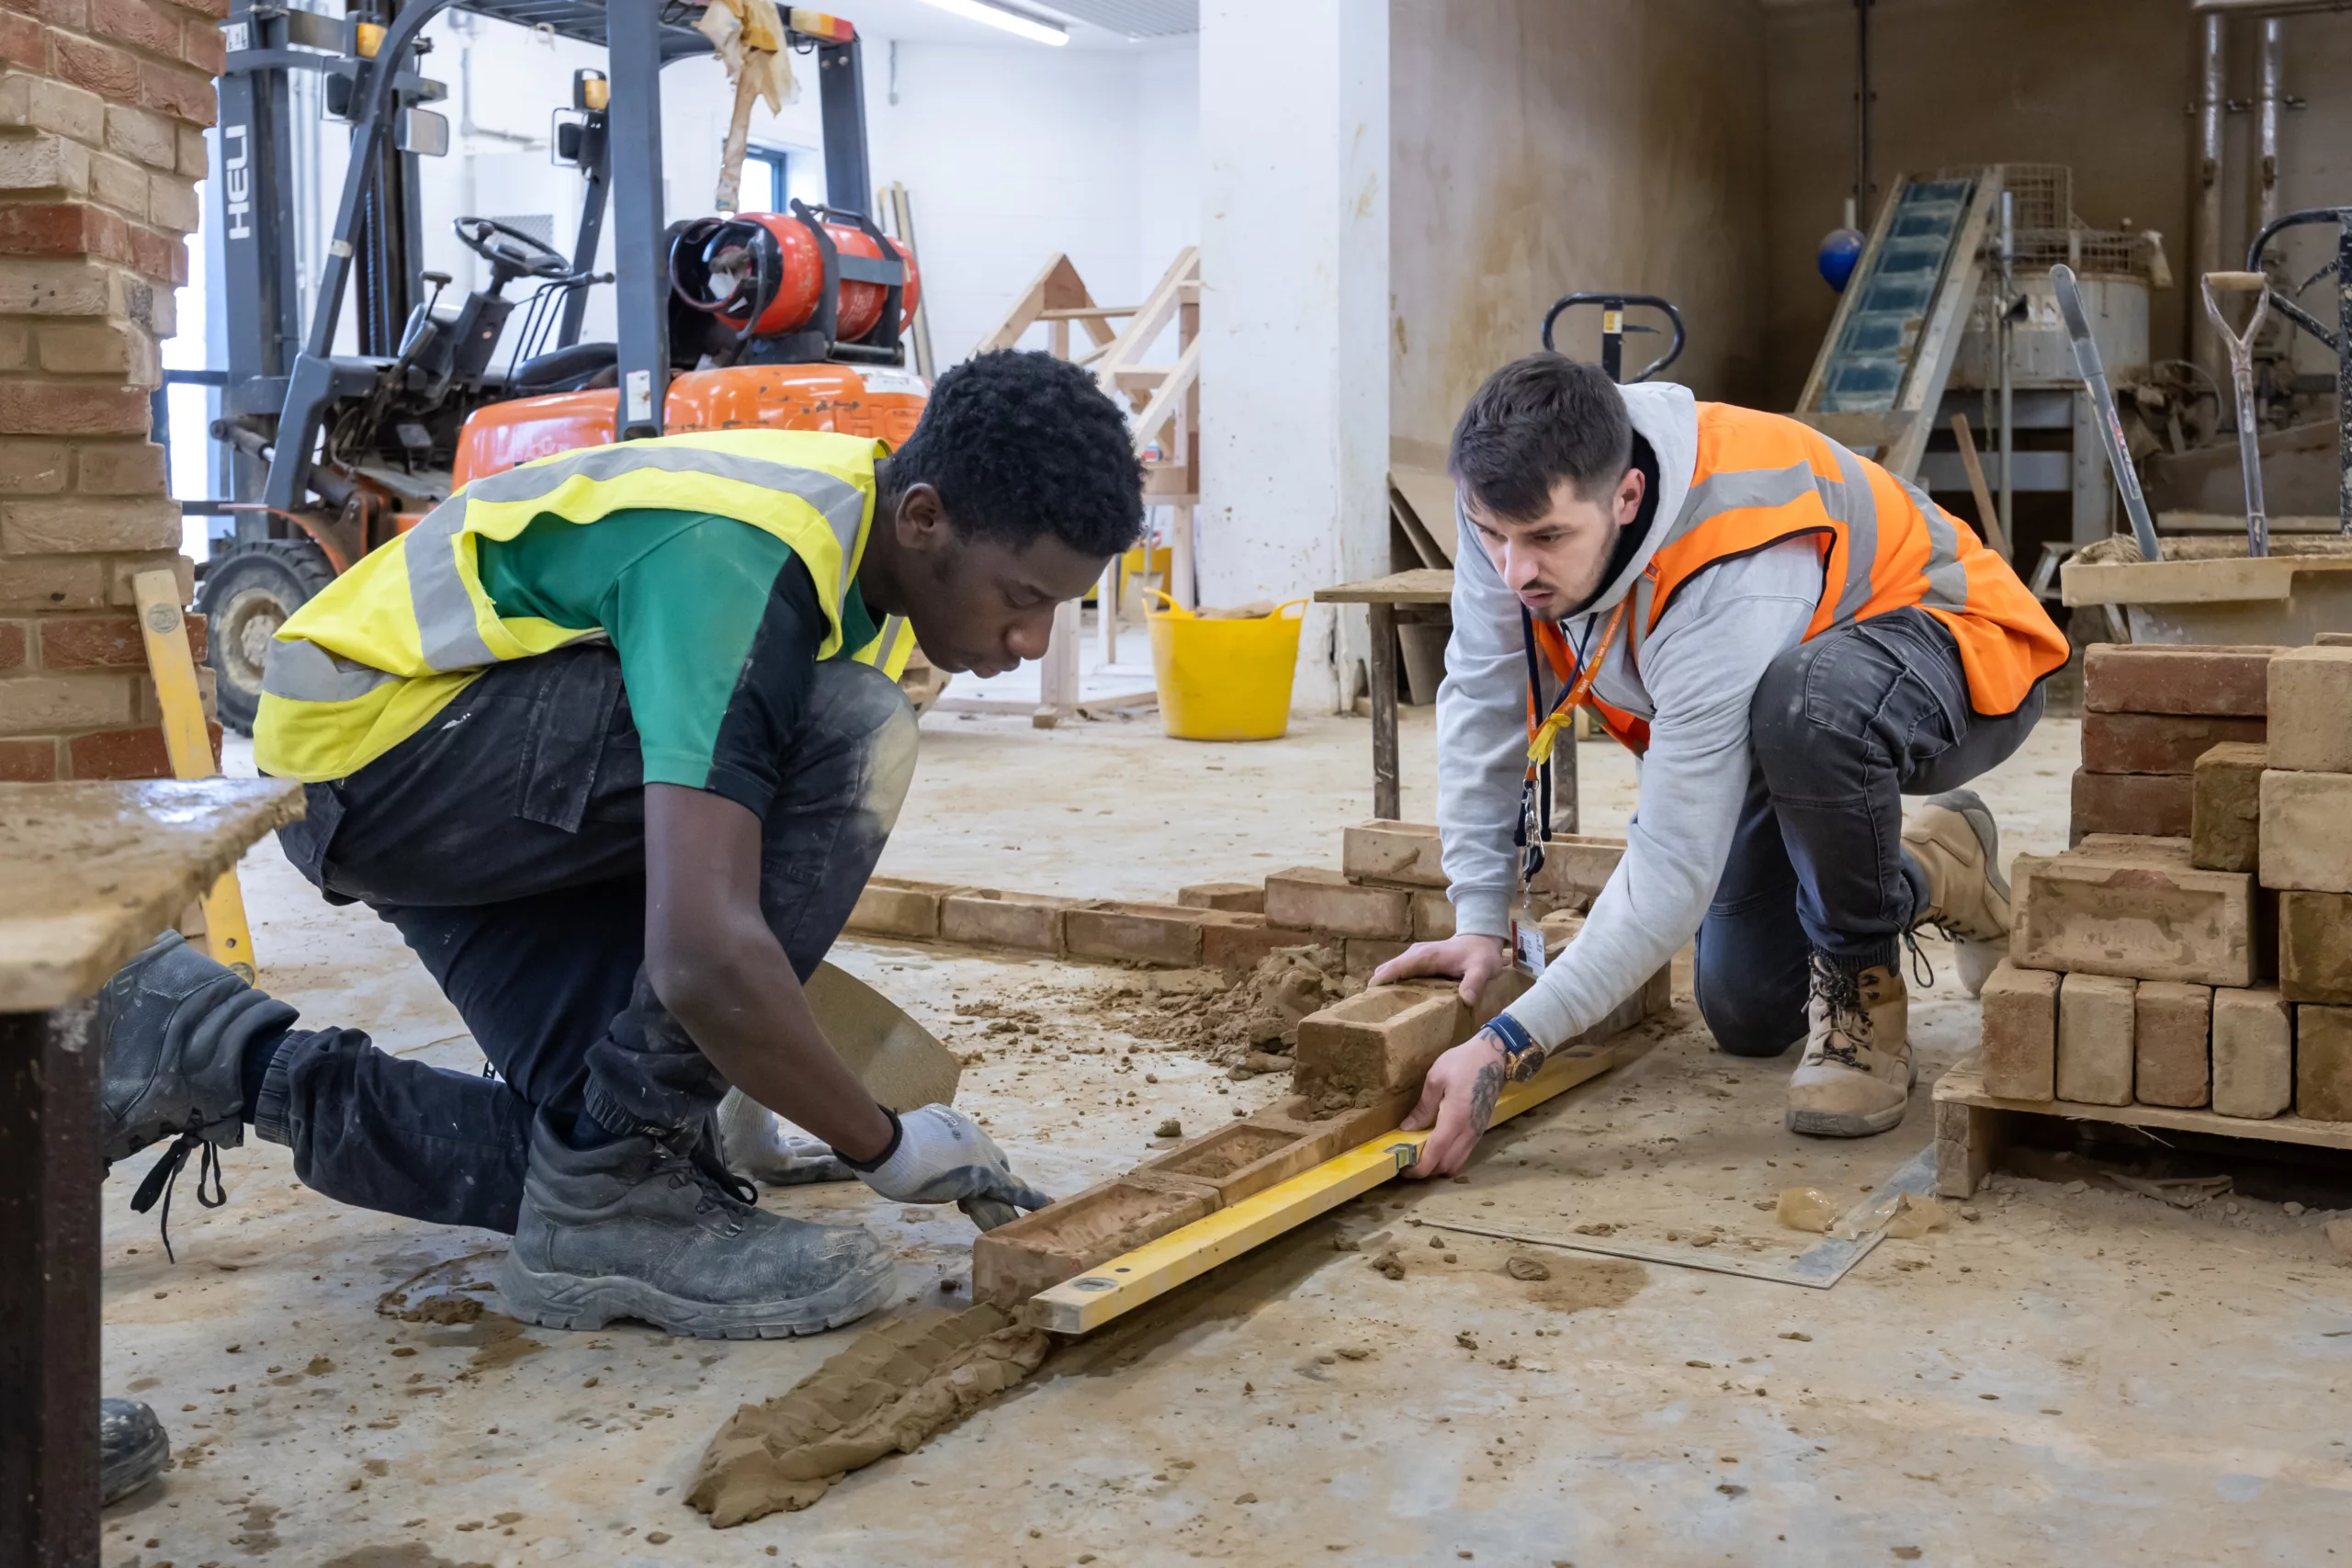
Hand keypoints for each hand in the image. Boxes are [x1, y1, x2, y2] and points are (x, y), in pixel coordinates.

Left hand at [854, 1104, 1053, 1230]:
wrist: (891, 1147)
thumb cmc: (913, 1182)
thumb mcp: (942, 1196)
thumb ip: (962, 1193)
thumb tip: (964, 1190)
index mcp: (983, 1175)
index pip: (1014, 1190)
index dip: (1032, 1199)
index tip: (1049, 1203)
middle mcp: (983, 1149)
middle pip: (1000, 1165)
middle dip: (994, 1177)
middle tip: (977, 1189)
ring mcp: (968, 1130)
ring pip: (982, 1146)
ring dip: (973, 1158)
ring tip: (949, 1167)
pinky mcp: (951, 1117)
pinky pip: (960, 1133)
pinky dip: (954, 1144)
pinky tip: (934, 1149)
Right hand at [1370, 932, 1512, 1007]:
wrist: (1481, 939)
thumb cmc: (1481, 955)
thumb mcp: (1483, 969)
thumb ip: (1474, 982)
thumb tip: (1467, 1001)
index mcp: (1424, 956)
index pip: (1394, 968)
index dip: (1379, 983)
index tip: (1366, 1001)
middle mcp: (1414, 955)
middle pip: (1386, 971)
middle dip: (1377, 990)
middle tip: (1375, 1014)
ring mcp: (1414, 957)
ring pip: (1390, 972)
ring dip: (1385, 988)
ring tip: (1383, 1012)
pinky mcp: (1417, 962)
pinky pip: (1398, 973)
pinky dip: (1393, 985)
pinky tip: (1398, 1003)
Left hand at [1399, 1030, 1508, 1178]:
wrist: (1494, 1057)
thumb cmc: (1463, 1063)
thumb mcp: (1436, 1079)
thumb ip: (1423, 1108)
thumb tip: (1408, 1128)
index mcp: (1454, 1120)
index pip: (1435, 1155)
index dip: (1418, 1168)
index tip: (1403, 1169)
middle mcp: (1468, 1132)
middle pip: (1446, 1166)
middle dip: (1426, 1170)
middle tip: (1409, 1160)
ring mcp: (1476, 1133)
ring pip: (1457, 1163)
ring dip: (1439, 1165)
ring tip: (1421, 1154)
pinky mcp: (1480, 1130)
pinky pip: (1464, 1153)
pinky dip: (1450, 1157)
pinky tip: (1437, 1145)